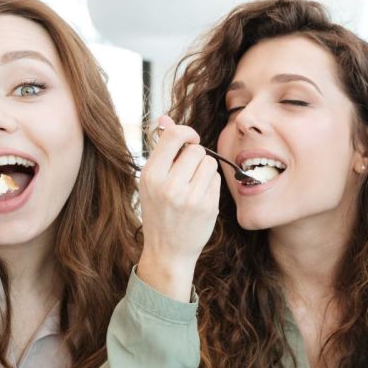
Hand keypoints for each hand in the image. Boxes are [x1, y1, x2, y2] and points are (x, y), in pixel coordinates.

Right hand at [136, 116, 220, 300]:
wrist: (168, 250)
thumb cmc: (159, 210)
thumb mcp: (151, 180)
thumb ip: (161, 149)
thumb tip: (165, 118)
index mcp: (151, 175)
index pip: (174, 135)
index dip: (186, 132)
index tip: (189, 139)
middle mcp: (169, 185)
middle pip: (196, 149)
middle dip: (195, 154)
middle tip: (187, 170)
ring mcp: (190, 197)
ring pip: (209, 162)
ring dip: (204, 168)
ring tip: (192, 184)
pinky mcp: (208, 206)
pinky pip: (216, 178)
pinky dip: (210, 182)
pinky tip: (200, 195)